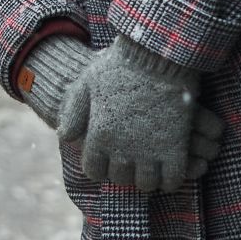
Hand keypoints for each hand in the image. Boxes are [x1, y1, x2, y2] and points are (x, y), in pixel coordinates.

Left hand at [57, 34, 206, 190]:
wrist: (156, 56)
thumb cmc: (120, 66)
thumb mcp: (88, 84)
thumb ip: (75, 113)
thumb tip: (64, 136)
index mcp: (99, 135)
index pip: (94, 171)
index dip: (100, 167)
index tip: (108, 161)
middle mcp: (122, 149)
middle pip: (121, 178)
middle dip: (124, 171)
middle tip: (132, 161)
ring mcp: (150, 152)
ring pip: (147, 184)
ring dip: (148, 177)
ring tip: (151, 166)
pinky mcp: (175, 149)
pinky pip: (173, 179)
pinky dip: (172, 179)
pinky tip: (170, 169)